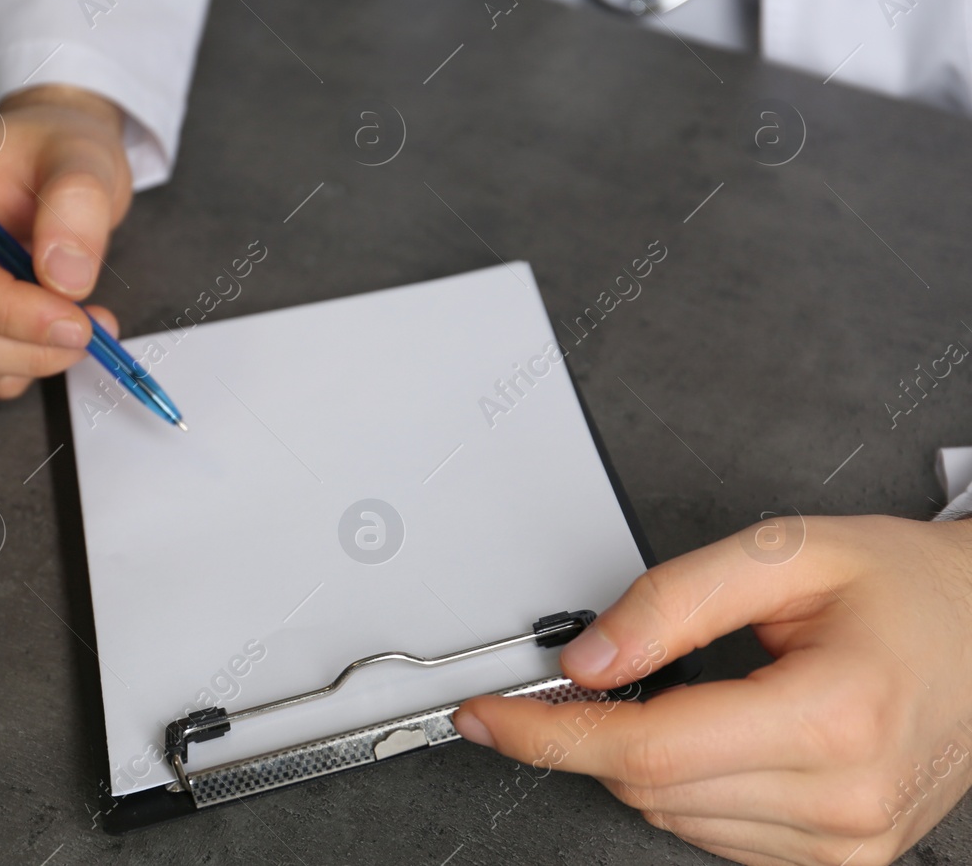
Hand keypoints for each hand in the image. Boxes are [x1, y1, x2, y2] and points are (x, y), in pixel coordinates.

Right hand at [0, 85, 131, 398]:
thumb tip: (64, 279)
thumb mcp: (81, 155)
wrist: (49, 168)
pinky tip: (51, 331)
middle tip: (91, 329)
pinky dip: (20, 367)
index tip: (74, 320)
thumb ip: (77, 203)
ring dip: (26, 359)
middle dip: (20, 345)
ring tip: (84, 322)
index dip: (3, 309)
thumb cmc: (51, 152)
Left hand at [454, 514, 971, 865]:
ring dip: (638, 756)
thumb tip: (587, 657)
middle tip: (579, 674)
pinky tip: (714, 733)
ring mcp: (846, 843)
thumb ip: (672, 599)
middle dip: (588, 731)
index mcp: (834, 717)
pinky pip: (712, 835)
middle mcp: (843, 797)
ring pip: (671, 816)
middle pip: (648, 785)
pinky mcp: (841, 861)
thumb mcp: (784, 554)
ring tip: (685, 688)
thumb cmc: (902, 589)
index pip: (646, 748)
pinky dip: (681, 784)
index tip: (486, 716)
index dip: (547, 733)